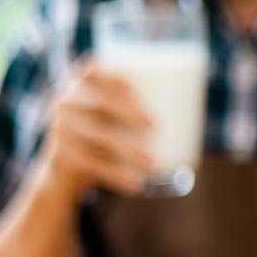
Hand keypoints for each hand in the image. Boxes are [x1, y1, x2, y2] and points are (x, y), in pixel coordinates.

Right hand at [36, 58, 154, 199]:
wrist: (65, 169)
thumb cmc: (103, 132)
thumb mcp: (110, 114)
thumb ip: (137, 103)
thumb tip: (195, 100)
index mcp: (79, 86)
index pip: (92, 71)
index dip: (113, 75)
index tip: (136, 87)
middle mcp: (65, 104)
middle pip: (99, 103)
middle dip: (129, 112)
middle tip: (156, 124)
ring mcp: (60, 130)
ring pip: (98, 137)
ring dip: (128, 150)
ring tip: (154, 164)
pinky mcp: (61, 157)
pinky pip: (91, 165)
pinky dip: (116, 176)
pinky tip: (135, 185)